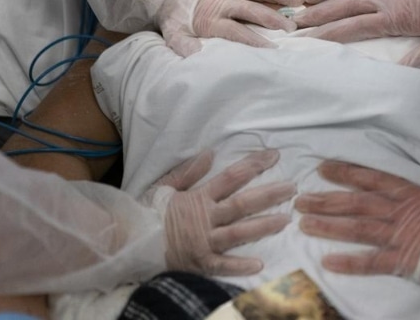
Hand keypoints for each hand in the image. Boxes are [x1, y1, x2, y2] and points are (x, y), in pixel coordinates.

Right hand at [142, 150, 295, 275]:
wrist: (128, 240)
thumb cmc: (148, 212)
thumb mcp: (165, 185)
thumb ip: (188, 171)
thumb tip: (211, 153)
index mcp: (198, 197)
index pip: (231, 177)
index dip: (253, 165)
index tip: (274, 156)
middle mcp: (205, 218)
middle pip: (242, 204)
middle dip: (269, 195)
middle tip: (292, 188)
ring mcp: (204, 241)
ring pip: (239, 233)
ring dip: (263, 226)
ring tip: (285, 220)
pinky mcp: (200, 262)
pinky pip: (222, 265)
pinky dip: (239, 265)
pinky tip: (259, 263)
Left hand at [157, 0, 303, 56]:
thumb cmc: (175, 13)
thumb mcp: (174, 33)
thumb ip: (184, 45)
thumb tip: (197, 57)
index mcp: (212, 19)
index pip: (237, 32)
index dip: (254, 40)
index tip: (271, 49)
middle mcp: (225, 1)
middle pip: (252, 10)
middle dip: (273, 18)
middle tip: (292, 27)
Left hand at [295, 161, 419, 277]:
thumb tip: (417, 190)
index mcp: (410, 193)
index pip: (372, 178)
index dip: (346, 172)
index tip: (323, 168)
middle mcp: (400, 211)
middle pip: (356, 202)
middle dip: (326, 199)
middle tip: (300, 199)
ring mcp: (400, 235)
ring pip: (357, 228)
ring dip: (328, 225)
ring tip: (303, 224)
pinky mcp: (404, 261)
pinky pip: (371, 262)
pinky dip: (349, 262)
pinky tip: (327, 261)